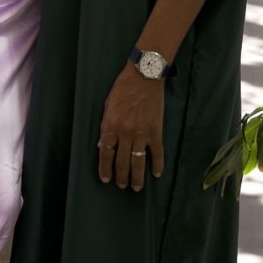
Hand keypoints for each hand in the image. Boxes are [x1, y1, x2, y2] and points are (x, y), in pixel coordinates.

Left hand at [97, 63, 164, 192]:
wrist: (144, 76)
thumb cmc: (123, 88)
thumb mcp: (108, 105)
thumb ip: (106, 125)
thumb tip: (104, 144)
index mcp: (111, 125)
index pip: (105, 153)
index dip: (105, 168)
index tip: (106, 179)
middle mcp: (125, 133)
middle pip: (122, 162)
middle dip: (121, 177)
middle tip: (122, 186)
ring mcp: (142, 134)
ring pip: (138, 162)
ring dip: (137, 177)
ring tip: (136, 187)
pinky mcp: (156, 131)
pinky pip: (157, 153)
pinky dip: (157, 165)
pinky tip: (156, 173)